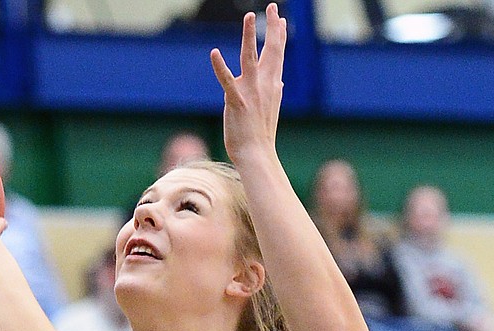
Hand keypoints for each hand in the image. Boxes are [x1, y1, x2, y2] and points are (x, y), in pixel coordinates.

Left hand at [210, 3, 286, 164]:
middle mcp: (265, 85)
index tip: (279, 19)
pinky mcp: (236, 101)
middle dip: (272, 27)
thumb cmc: (260, 134)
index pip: (277, 55)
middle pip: (271, 50)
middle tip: (272, 6)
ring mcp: (251, 92)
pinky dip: (220, 67)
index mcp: (272, 85)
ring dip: (250, 36)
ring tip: (250, 16)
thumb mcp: (270, 109)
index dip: (279, 35)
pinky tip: (214, 53)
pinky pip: (227, 81)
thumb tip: (279, 83)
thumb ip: (273, 93)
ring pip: (251, 58)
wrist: (256, 154)